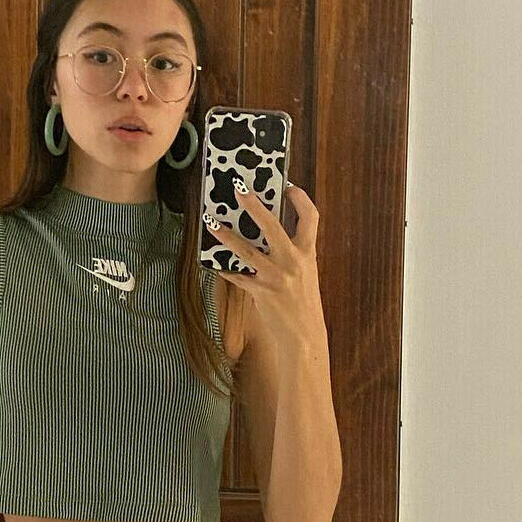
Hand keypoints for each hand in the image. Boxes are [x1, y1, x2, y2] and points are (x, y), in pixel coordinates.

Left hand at [207, 182, 323, 344]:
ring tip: (211, 222)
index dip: (300, 198)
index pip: (310, 217)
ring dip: (226, 235)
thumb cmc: (302, 303)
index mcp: (308, 253)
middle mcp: (293, 261)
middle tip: (238, 188)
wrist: (304, 335)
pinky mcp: (261, 292)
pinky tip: (212, 261)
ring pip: (246, 250)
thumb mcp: (304, 273)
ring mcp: (276, 277)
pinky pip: (237, 276)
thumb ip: (290, 253)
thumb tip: (266, 233)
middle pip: (272, 225)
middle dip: (253, 204)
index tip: (288, 186)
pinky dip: (224, 268)